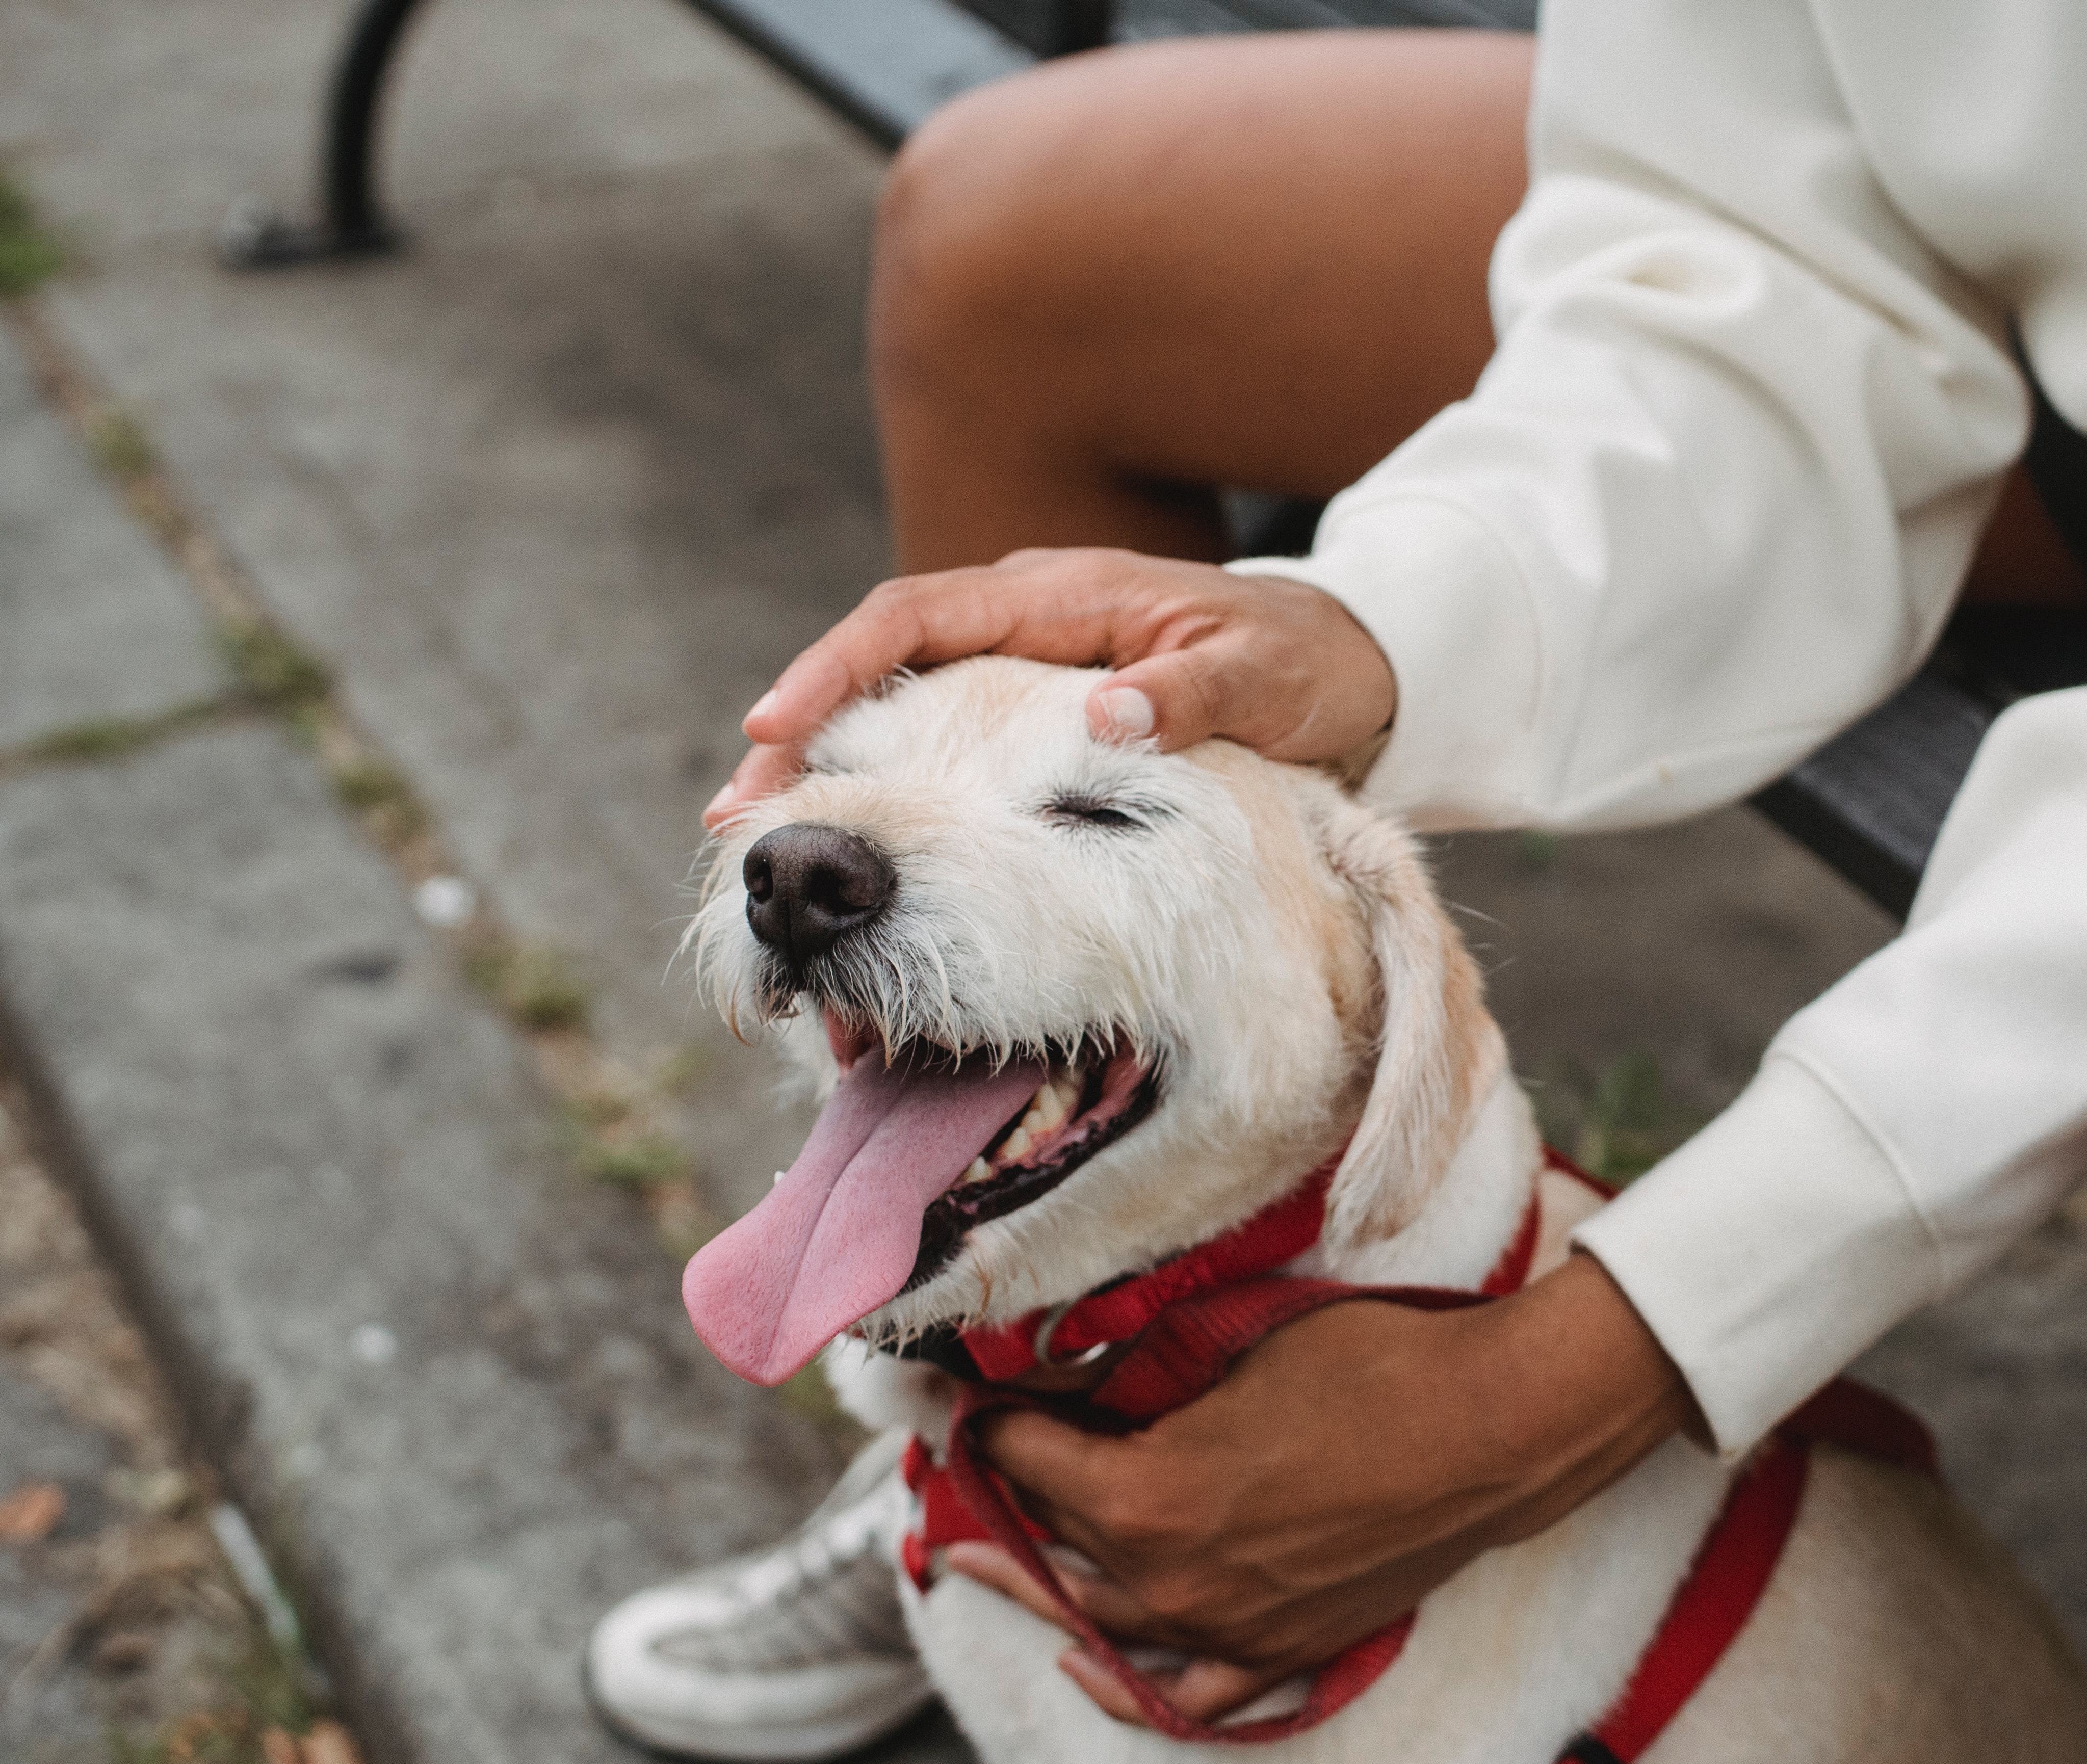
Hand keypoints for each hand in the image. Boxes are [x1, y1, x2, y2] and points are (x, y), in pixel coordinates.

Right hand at [708, 549, 1398, 826]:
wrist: (1347, 663)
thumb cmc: (1303, 664)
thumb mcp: (1263, 678)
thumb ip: (1191, 695)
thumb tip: (1108, 714)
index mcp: (1062, 594)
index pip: (916, 617)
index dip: (839, 670)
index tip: (776, 728)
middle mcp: (1024, 616)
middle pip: (881, 664)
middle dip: (804, 730)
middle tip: (736, 814)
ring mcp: (1024, 662)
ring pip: (900, 705)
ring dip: (833, 766)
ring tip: (764, 836)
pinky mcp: (1035, 708)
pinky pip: (944, 739)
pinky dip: (892, 785)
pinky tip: (857, 845)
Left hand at [940, 1253, 1704, 1725]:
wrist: (1490, 1430)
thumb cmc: (1369, 1366)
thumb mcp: (1233, 1347)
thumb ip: (1141, 1377)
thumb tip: (1072, 1374)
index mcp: (1143, 1498)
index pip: (1027, 1459)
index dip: (990, 1419)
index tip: (968, 1395)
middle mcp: (1169, 1581)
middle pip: (1047, 1547)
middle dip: (997, 1501)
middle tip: (959, 1471)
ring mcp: (1226, 1629)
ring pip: (1098, 1621)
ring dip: (1037, 1584)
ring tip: (985, 1559)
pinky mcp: (1284, 1652)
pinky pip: (1186, 1697)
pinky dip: (1126, 1686)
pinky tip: (1083, 1664)